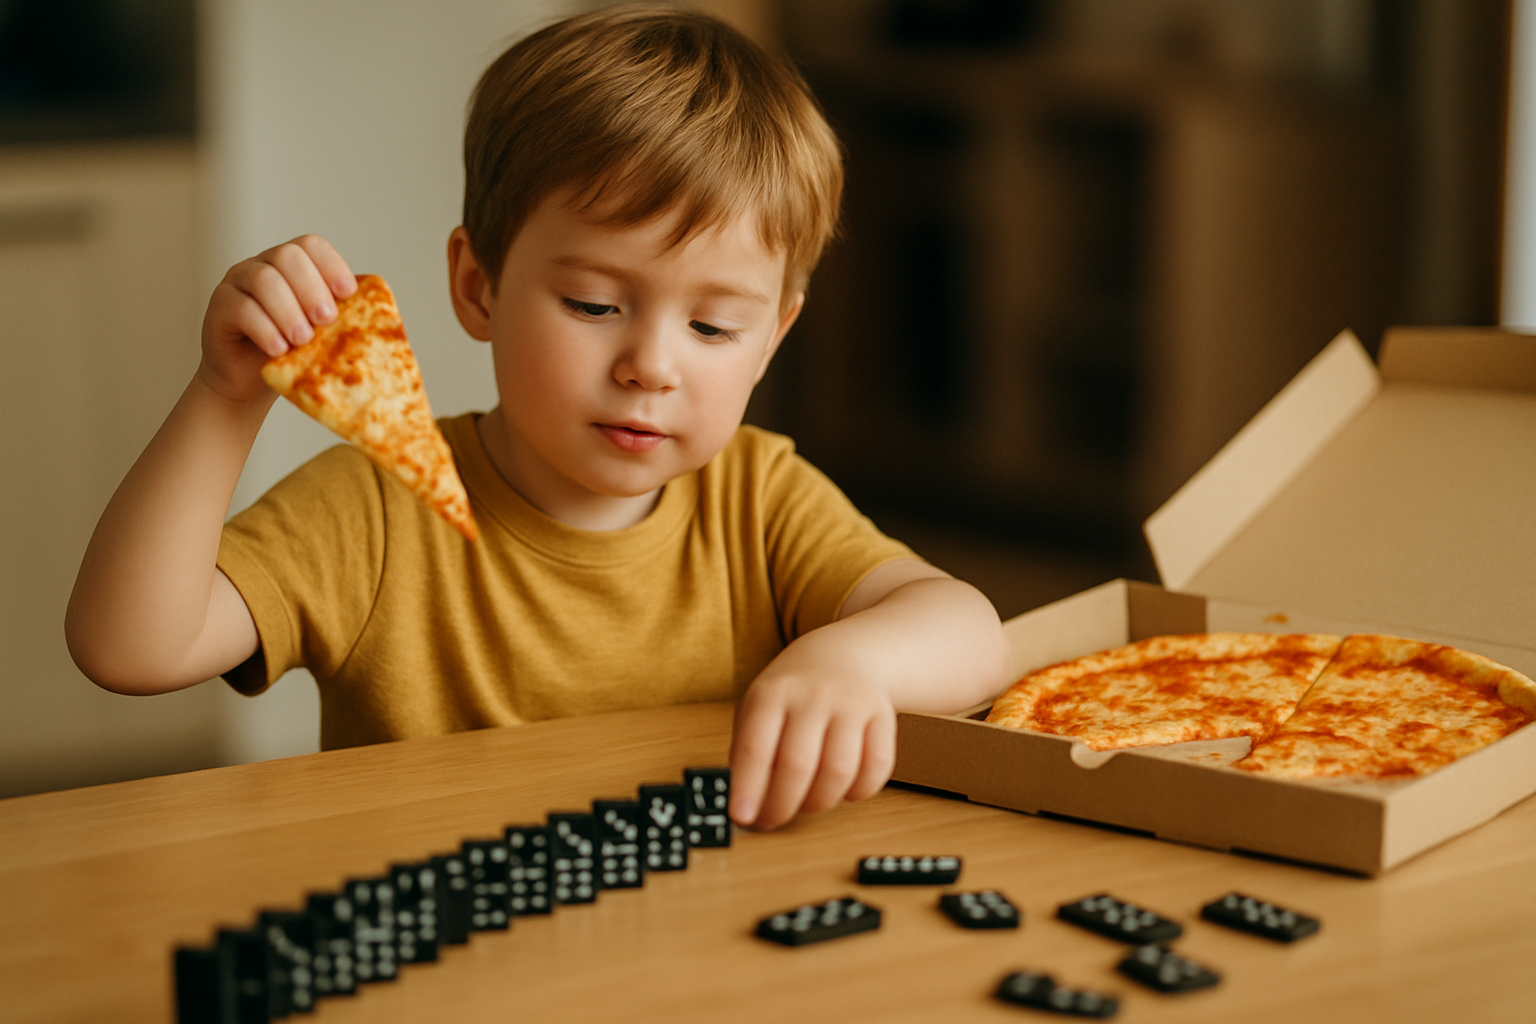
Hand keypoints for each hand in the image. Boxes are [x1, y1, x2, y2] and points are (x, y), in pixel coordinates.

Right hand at [198, 235, 356, 402]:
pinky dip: (264, 328)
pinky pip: (240, 307)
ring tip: (302, 340)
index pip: (311, 246)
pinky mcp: (219, 305)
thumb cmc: (292, 356)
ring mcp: (237, 282)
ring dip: (289, 310)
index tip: (348, 294)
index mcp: (293, 266)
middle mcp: (263, 265)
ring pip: (263, 279)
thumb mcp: (323, 335)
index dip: (332, 265)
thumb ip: (344, 320)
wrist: (249, 383)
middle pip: (287, 256)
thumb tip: (383, 321)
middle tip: (326, 320)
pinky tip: (278, 349)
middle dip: (312, 288)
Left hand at [728, 652, 896, 830]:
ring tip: (809, 803)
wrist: (842, 655)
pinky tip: (844, 790)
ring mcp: (851, 704)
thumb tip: (744, 804)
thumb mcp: (758, 706)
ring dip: (820, 801)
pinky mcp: (883, 716)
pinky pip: (876, 767)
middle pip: (797, 764)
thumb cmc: (793, 693)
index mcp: (773, 693)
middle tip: (774, 820)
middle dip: (782, 804)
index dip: (748, 788)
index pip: (755, 747)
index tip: (742, 816)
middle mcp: (813, 696)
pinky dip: (859, 791)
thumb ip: (747, 751)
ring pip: (839, 771)